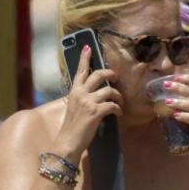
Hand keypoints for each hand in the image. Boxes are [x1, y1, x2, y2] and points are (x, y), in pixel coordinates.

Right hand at [56, 45, 121, 160]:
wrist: (68, 141)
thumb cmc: (73, 126)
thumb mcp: (75, 107)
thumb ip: (83, 98)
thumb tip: (96, 94)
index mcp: (74, 91)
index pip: (80, 71)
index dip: (85, 58)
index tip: (88, 47)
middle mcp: (80, 93)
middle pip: (98, 75)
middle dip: (111, 74)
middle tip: (116, 78)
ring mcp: (88, 102)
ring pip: (109, 90)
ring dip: (118, 96)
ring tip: (120, 103)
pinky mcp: (96, 111)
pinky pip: (113, 105)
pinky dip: (119, 109)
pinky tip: (119, 114)